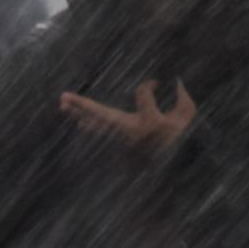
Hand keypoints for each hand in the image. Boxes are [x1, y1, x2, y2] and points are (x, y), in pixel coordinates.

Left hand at [61, 81, 197, 159]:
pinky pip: (98, 131)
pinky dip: (87, 123)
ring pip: (96, 124)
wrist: (170, 168)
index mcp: (150, 123)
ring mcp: (121, 139)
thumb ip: (185, 99)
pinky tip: (75, 116)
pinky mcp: (116, 143)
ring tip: (62, 103)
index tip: (156, 84)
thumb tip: (177, 79)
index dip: (149, 85)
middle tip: (64, 96)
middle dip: (84, 105)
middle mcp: (131, 131)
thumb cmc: (177, 139)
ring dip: (79, 113)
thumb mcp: (186, 119)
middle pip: (103, 115)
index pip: (143, 94)